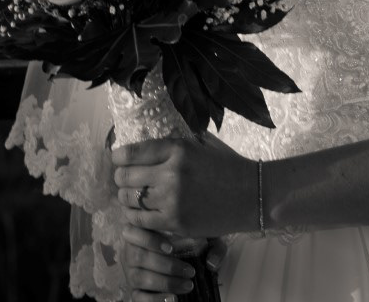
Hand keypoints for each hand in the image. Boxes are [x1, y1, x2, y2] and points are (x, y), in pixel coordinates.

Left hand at [113, 134, 256, 238]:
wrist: (252, 194)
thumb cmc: (228, 166)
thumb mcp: (202, 145)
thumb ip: (175, 145)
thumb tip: (147, 146)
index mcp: (178, 148)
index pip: (133, 152)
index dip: (118, 156)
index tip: (116, 158)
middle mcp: (171, 172)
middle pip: (126, 176)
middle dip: (120, 177)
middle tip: (123, 178)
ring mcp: (172, 200)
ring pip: (130, 199)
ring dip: (126, 197)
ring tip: (130, 196)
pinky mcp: (175, 222)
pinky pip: (140, 220)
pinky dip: (134, 216)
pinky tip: (138, 212)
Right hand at [120, 225, 227, 300]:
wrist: (179, 258)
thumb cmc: (188, 241)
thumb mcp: (202, 237)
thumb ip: (211, 245)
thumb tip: (211, 262)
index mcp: (140, 229)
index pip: (135, 231)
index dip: (151, 239)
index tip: (171, 248)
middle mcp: (130, 250)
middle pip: (139, 256)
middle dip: (166, 265)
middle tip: (189, 271)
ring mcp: (130, 271)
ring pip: (139, 277)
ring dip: (164, 282)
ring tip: (187, 285)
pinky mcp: (134, 290)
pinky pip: (139, 297)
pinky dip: (155, 299)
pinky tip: (172, 298)